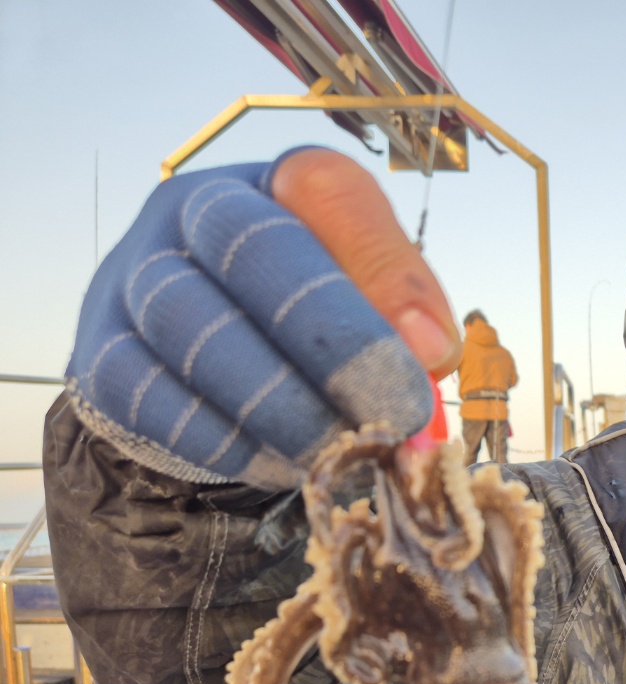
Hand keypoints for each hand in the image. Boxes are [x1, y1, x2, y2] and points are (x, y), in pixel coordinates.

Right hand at [66, 149, 460, 489]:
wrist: (207, 376)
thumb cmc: (309, 328)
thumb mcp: (372, 303)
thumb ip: (406, 313)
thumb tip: (429, 349)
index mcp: (276, 184)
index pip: (325, 188)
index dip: (382, 266)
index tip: (433, 351)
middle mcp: (193, 210)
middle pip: (252, 246)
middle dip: (334, 342)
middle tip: (394, 418)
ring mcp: (134, 276)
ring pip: (192, 323)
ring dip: (278, 402)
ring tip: (340, 453)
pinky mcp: (99, 353)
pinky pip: (147, 393)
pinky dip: (221, 438)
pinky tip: (278, 464)